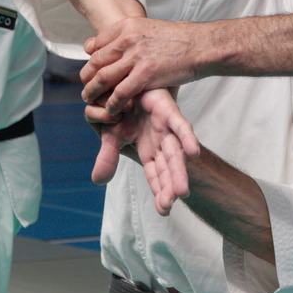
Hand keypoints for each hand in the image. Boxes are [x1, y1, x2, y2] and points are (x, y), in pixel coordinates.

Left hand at [81, 18, 200, 114]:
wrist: (201, 45)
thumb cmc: (181, 40)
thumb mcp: (151, 28)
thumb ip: (132, 36)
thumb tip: (120, 46)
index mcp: (128, 26)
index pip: (97, 43)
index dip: (91, 58)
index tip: (92, 69)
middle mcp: (128, 39)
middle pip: (96, 60)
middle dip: (87, 76)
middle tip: (86, 87)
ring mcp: (135, 57)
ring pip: (102, 77)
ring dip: (93, 91)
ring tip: (90, 99)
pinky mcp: (145, 75)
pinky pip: (120, 92)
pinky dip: (112, 103)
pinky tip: (111, 109)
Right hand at [84, 88, 198, 214]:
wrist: (131, 82)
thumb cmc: (126, 110)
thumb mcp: (112, 136)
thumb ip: (108, 157)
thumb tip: (99, 181)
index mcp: (151, 152)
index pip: (156, 177)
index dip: (159, 192)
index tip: (164, 211)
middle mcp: (162, 143)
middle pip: (168, 169)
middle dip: (171, 186)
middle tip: (174, 203)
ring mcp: (167, 128)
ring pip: (175, 153)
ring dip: (179, 170)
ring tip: (182, 191)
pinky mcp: (169, 111)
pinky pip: (179, 125)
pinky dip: (187, 138)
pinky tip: (193, 152)